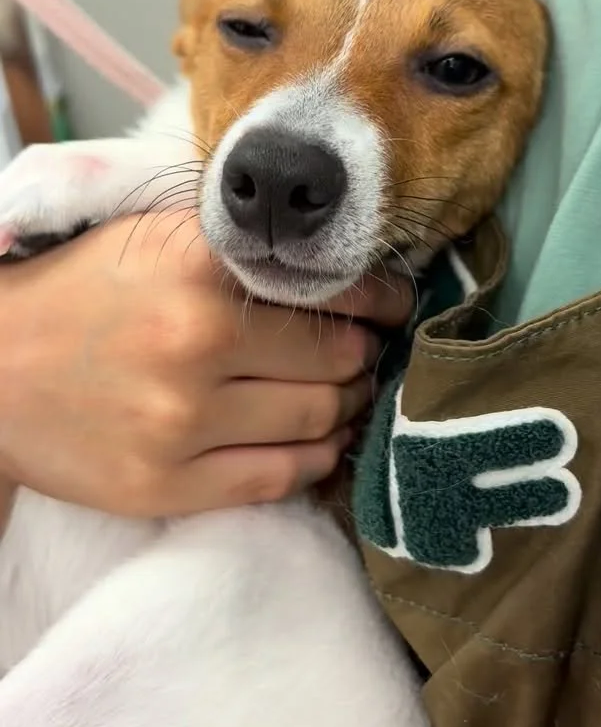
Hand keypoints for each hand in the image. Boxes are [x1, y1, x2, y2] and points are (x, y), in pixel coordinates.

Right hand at [0, 211, 411, 519]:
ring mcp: (181, 423)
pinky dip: (316, 459)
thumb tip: (345, 273)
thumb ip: (243, 250)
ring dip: (348, 407)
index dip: (381, 300)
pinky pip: (279, 479)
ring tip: (343, 393)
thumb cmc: (81, 292)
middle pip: (338, 359)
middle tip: (364, 351)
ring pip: (320, 421)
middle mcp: (195, 341)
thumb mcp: (155, 240)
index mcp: (196, 265)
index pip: (332, 288)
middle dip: (364, 355)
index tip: (393, 305)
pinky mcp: (166, 486)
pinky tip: (316, 440)